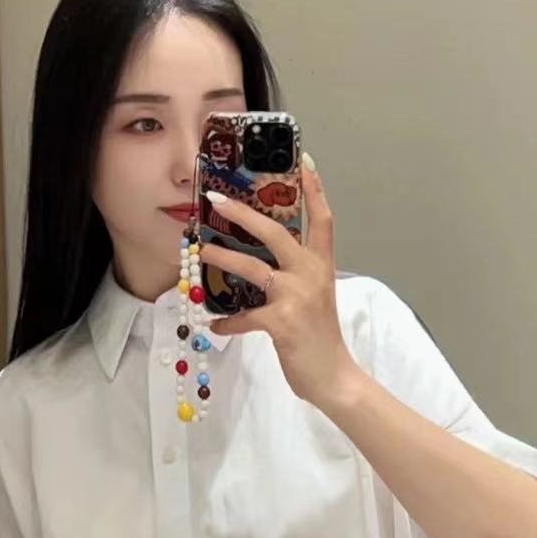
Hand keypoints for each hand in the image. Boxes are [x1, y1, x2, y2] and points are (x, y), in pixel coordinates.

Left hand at [196, 154, 359, 408]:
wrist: (335, 377)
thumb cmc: (320, 338)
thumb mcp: (314, 298)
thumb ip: (295, 277)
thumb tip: (261, 265)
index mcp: (321, 266)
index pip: (322, 219)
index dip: (315, 189)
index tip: (303, 160)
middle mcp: (311, 275)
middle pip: (277, 232)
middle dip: (244, 214)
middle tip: (217, 199)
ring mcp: (297, 297)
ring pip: (254, 267)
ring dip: (223, 257)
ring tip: (202, 251)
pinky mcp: (282, 322)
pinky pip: (244, 316)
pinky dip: (227, 322)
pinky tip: (215, 326)